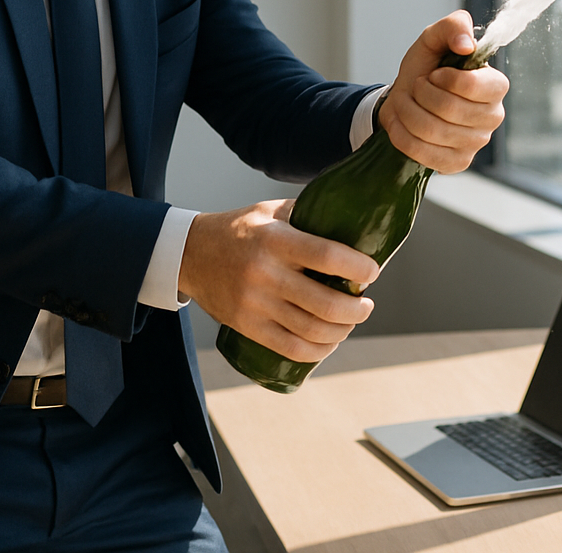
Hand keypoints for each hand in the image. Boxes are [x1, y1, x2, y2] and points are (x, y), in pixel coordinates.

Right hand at [178, 200, 378, 362]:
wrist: (189, 254)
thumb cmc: (238, 229)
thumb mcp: (270, 211)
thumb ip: (307, 214)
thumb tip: (351, 220)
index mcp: (275, 239)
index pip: (327, 256)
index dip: (358, 268)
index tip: (372, 271)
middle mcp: (265, 273)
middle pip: (325, 303)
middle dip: (357, 309)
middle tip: (366, 303)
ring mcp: (255, 303)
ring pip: (312, 330)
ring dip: (342, 331)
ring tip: (351, 321)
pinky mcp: (247, 326)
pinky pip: (290, 348)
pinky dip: (318, 351)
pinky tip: (329, 342)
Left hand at [380, 10, 508, 173]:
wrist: (404, 101)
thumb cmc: (425, 70)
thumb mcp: (434, 39)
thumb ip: (453, 26)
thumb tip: (466, 44)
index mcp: (495, 85)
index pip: (471, 86)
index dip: (443, 79)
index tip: (434, 74)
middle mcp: (492, 117)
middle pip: (448, 110)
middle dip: (420, 94)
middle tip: (417, 87)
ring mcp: (476, 143)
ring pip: (431, 131)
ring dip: (407, 112)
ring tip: (408, 103)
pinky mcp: (457, 163)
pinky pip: (421, 152)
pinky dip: (402, 135)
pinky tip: (405, 124)